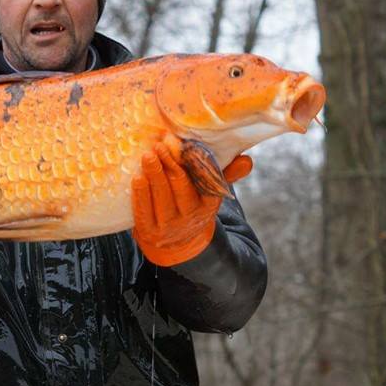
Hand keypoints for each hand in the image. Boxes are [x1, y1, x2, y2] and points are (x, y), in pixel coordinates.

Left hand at [132, 143, 251, 265]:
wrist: (177, 242)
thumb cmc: (192, 205)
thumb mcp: (210, 193)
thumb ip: (225, 174)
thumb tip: (247, 161)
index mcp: (208, 204)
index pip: (204, 182)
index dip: (193, 162)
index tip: (183, 143)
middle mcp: (191, 217)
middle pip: (181, 186)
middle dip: (170, 164)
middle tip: (159, 144)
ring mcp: (169, 227)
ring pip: (162, 198)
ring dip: (154, 174)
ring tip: (147, 155)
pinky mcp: (149, 233)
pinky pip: (144, 211)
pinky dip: (140, 193)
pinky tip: (138, 177)